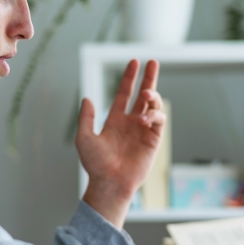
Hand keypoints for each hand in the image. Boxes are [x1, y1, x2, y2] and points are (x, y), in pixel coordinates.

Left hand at [76, 59, 164, 227]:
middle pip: (143, 94)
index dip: (129, 78)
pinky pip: (159, 119)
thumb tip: (87, 98)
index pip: (124, 93)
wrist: (110, 182)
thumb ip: (86, 117)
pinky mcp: (154, 139)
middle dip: (149, 78)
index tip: (134, 62)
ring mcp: (143, 129)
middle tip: (153, 62)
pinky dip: (155, 114)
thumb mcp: (84, 138)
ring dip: (152, 95)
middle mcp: (131, 122)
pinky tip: (144, 118)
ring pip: (153, 105)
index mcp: (115, 119)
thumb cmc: (96, 164)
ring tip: (146, 93)